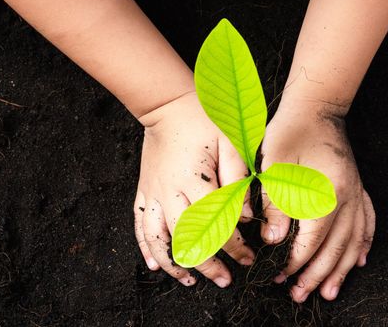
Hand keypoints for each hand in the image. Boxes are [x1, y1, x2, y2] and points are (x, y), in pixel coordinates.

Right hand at [134, 92, 254, 287]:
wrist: (167, 106)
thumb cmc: (203, 120)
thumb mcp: (230, 141)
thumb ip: (238, 178)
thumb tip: (246, 215)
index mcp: (193, 179)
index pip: (215, 223)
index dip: (233, 246)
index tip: (248, 257)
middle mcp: (169, 191)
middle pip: (185, 238)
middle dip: (207, 264)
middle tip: (225, 279)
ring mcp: (152, 193)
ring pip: (157, 239)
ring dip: (172, 264)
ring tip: (189, 282)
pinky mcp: (144, 191)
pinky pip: (140, 225)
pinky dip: (146, 248)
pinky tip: (154, 265)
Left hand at [260, 98, 374, 301]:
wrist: (313, 109)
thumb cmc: (288, 134)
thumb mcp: (273, 167)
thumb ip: (275, 204)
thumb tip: (273, 240)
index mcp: (325, 194)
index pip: (312, 241)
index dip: (296, 262)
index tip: (279, 276)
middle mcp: (347, 199)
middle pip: (335, 248)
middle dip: (315, 275)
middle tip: (299, 295)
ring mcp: (355, 194)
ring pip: (353, 241)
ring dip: (341, 269)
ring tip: (329, 292)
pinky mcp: (356, 188)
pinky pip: (367, 223)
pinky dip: (364, 244)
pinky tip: (361, 260)